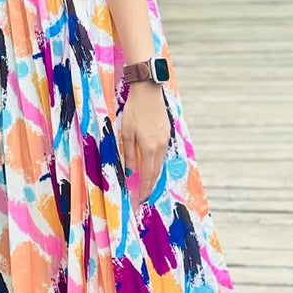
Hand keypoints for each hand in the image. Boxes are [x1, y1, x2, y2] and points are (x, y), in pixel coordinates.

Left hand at [120, 81, 170, 205]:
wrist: (148, 92)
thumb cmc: (134, 111)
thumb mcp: (126, 133)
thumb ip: (129, 154)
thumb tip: (130, 171)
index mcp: (149, 148)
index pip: (147, 175)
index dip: (144, 189)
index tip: (140, 199)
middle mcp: (160, 147)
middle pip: (156, 172)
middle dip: (150, 186)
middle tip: (144, 196)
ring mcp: (165, 140)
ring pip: (160, 163)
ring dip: (154, 176)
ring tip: (147, 185)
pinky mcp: (166, 134)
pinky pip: (162, 154)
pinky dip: (157, 164)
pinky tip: (152, 166)